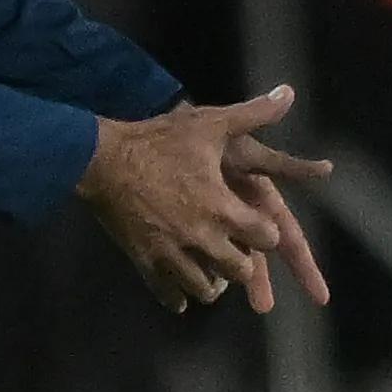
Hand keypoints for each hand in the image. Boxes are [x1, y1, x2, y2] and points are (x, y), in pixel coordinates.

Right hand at [76, 86, 333, 315]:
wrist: (103, 159)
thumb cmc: (161, 140)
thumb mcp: (210, 122)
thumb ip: (254, 113)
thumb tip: (288, 94)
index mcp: (224, 208)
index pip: (267, 238)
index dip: (267, 234)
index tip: (260, 228)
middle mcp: (203, 237)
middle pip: (239, 270)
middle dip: (243, 262)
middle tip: (238, 253)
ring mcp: (172, 254)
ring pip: (206, 289)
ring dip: (214, 283)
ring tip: (213, 273)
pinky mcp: (145, 262)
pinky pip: (168, 294)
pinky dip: (178, 297)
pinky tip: (181, 293)